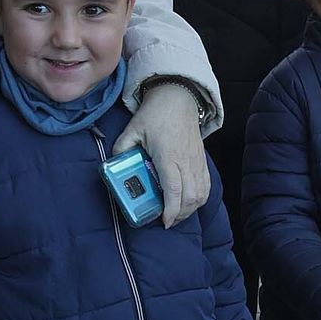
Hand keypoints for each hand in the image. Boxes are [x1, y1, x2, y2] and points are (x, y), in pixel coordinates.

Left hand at [119, 80, 209, 224]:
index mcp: (168, 156)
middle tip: (166, 221)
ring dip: (190, 209)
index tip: (164, 221)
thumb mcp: (133, 129)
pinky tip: (190, 203)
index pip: (174, 190)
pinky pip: (206, 185)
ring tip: (177, 215)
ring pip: (200, 194)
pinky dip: (199, 198)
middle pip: (190, 197)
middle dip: (180, 215)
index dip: (170, 210)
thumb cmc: (156, 113)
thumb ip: (122, 148)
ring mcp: (196, 161)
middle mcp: (185, 161)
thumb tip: (114, 164)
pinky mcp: (201, 160)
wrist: (178, 98)